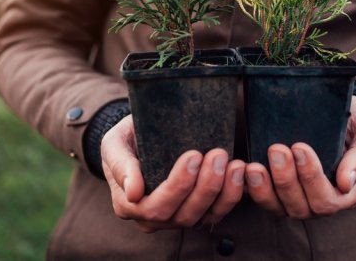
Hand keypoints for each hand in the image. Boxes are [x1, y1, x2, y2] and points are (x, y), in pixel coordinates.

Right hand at [101, 115, 245, 232]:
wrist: (142, 135)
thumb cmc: (127, 138)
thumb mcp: (114, 143)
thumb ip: (120, 163)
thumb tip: (133, 192)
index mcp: (128, 205)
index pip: (155, 207)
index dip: (177, 185)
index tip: (194, 156)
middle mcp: (152, 218)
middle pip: (183, 214)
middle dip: (205, 186)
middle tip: (218, 155)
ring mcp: (177, 217)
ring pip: (204, 216)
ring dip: (223, 192)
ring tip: (235, 163)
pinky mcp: (199, 211)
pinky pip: (219, 211)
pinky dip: (233, 194)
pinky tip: (241, 171)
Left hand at [245, 96, 355, 218]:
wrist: (332, 112)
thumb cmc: (354, 122)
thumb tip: (346, 182)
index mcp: (348, 192)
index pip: (328, 199)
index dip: (312, 177)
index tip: (299, 146)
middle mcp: (322, 201)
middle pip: (303, 207)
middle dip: (287, 179)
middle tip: (277, 149)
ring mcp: (298, 199)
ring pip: (279, 207)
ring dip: (264, 189)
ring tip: (254, 166)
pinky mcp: (276, 192)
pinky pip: (262, 200)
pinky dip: (251, 189)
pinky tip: (243, 170)